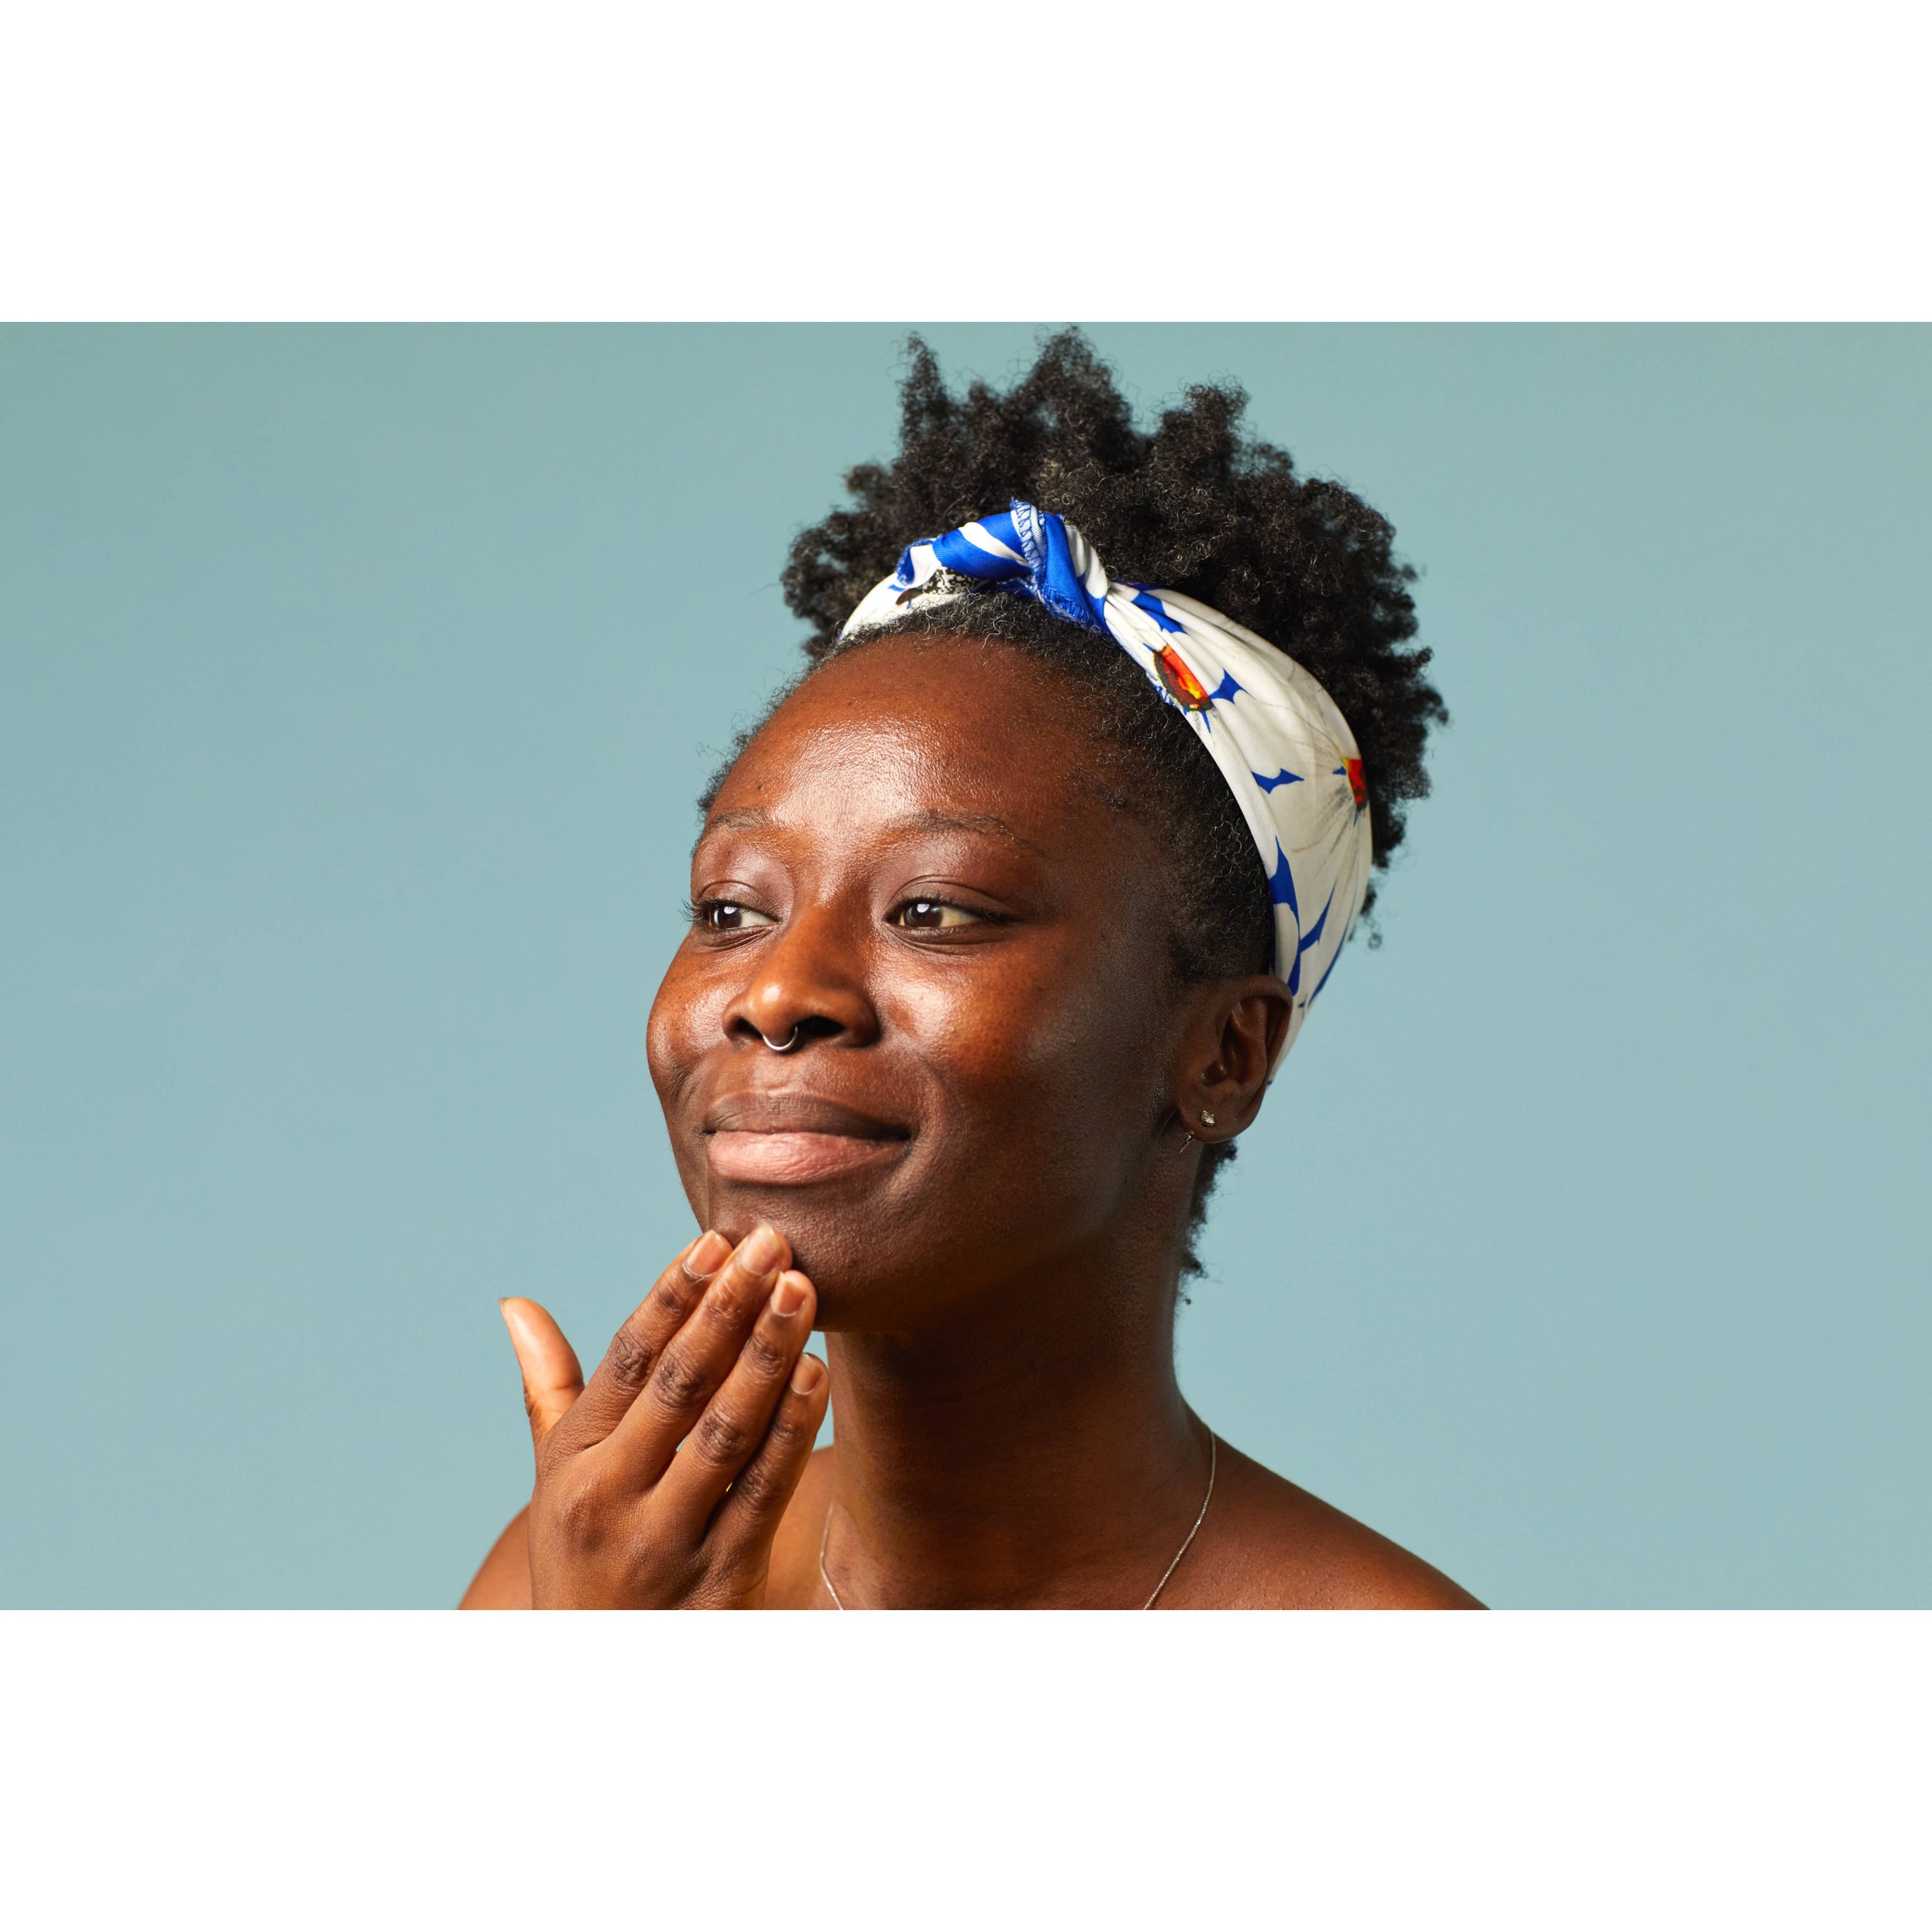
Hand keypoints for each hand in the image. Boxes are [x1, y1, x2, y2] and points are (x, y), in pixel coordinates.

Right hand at [499, 1224, 828, 1607]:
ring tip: (801, 1289)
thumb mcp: (554, 1480)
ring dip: (768, 1353)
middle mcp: (609, 1497)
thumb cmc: (585, 1561)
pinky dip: (792, 1429)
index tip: (713, 1240)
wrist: (604, 1683)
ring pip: (726, 1430)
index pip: (626, 1359)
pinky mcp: (721, 1579)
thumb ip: (547, 1388)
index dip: (671, 1296)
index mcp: (572, 1462)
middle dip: (729, 1305)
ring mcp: (666, 1541)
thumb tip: (515, 1304)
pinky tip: (816, 1373)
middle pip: (679, 1383)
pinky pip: (763, 1490)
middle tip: (772, 1241)